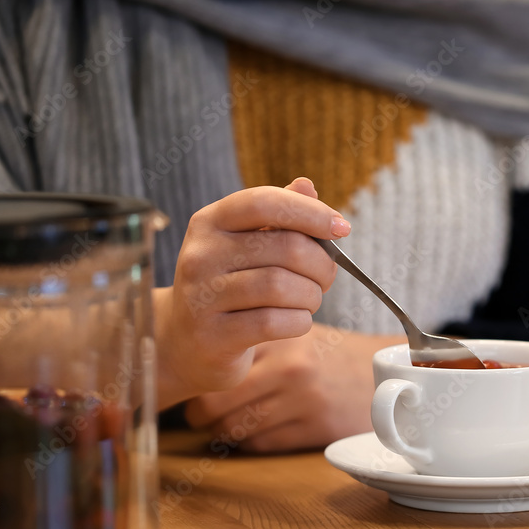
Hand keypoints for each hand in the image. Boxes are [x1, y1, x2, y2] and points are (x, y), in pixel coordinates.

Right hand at [155, 178, 350, 407]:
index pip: (264, 202)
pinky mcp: (212, 335)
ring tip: (309, 300)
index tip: (342, 228)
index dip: (310, 212)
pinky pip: (274, 322)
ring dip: (311, 296)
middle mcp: (200, 254)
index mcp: (210, 222)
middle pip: (285, 247)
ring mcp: (202, 296)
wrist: (186, 342)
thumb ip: (277, 215)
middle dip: (321, 264)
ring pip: (282, 286)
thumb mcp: (246, 244)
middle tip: (326, 277)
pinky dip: (299, 321)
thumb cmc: (230, 286)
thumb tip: (307, 186)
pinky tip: (297, 320)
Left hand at [183, 324, 405, 451]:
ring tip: (224, 423)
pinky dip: (250, 442)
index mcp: (281, 336)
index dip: (198, 378)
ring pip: (234, 428)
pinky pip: (260, 444)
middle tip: (198, 413)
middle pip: (215, 402)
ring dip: (223, 431)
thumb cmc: (332, 355)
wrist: (392, 377)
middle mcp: (291, 367)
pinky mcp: (315, 428)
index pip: (217, 363)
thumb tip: (199, 357)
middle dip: (199, 413)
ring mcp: (303, 400)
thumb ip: (257, 337)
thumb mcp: (297, 333)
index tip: (194, 383)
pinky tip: (256, 432)